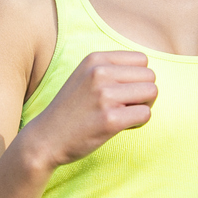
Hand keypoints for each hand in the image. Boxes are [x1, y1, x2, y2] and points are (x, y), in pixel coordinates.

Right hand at [21, 52, 156, 170]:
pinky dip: (138, 123)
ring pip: (152, 93)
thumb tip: (148, 70)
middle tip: (125, 107)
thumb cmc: (71, 109)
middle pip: (150, 76)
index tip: (122, 92)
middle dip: (144, 93)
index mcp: (95, 59)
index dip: (138, 78)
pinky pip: (145, 114)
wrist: (46, 137)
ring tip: (122, 115)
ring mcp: (104, 96)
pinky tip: (119, 127)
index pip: (142, 60)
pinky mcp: (110, 119)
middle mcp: (100, 73)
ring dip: (143, 107)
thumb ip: (111, 68)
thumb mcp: (84, 76)